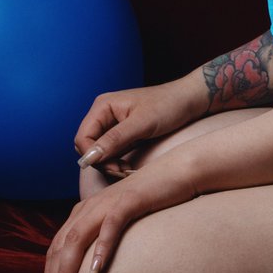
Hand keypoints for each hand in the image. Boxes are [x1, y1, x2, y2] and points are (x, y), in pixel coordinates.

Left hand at [43, 157, 195, 272]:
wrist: (178, 172)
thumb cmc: (150, 203)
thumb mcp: (118, 222)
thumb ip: (101, 239)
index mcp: (83, 212)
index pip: (55, 250)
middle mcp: (89, 207)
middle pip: (60, 248)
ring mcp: (108, 202)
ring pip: (76, 239)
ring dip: (66, 271)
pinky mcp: (129, 199)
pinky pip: (110, 225)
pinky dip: (101, 248)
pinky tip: (97, 271)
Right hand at [74, 76, 205, 177]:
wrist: (191, 100)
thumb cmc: (169, 105)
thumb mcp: (143, 123)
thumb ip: (115, 139)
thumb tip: (89, 157)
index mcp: (103, 106)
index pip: (82, 139)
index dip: (92, 157)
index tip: (113, 168)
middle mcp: (104, 114)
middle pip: (88, 148)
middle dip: (102, 163)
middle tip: (122, 172)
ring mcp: (112, 125)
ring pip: (99, 153)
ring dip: (110, 165)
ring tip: (128, 171)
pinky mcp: (122, 135)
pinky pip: (111, 154)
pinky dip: (117, 163)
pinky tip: (129, 168)